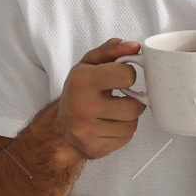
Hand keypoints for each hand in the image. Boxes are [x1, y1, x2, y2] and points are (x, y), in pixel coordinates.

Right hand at [55, 38, 146, 159]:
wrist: (60, 127)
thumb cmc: (78, 91)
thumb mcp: (89, 63)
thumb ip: (112, 49)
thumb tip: (135, 47)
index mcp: (82, 80)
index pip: (127, 75)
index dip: (128, 75)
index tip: (120, 77)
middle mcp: (82, 106)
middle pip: (134, 106)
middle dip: (132, 101)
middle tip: (119, 98)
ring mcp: (88, 131)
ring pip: (132, 124)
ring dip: (127, 118)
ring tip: (112, 112)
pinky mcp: (95, 148)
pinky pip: (126, 138)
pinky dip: (122, 132)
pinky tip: (108, 125)